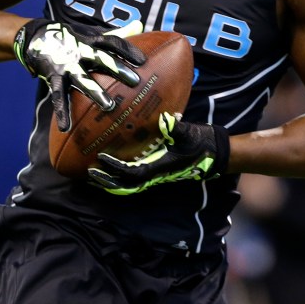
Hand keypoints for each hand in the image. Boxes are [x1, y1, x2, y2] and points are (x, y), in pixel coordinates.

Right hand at [13, 19, 146, 130]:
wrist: (37, 38)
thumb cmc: (74, 41)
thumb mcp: (93, 37)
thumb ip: (117, 34)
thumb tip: (140, 24)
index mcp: (91, 41)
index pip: (112, 42)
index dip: (128, 50)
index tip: (143, 61)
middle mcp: (80, 52)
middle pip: (101, 58)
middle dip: (118, 69)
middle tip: (135, 81)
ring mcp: (67, 65)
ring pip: (83, 79)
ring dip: (95, 93)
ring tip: (109, 106)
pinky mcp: (54, 78)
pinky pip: (58, 96)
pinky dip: (62, 112)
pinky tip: (66, 127)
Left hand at [88, 113, 229, 194]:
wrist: (215, 153)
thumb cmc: (201, 143)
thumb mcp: (190, 133)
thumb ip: (176, 128)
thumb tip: (165, 118)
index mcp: (161, 167)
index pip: (133, 172)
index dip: (116, 168)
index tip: (101, 158)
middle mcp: (156, 175)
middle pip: (127, 185)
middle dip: (108, 181)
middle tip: (90, 172)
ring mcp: (157, 175)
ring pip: (129, 185)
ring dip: (111, 182)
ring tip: (95, 174)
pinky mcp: (158, 171)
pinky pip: (135, 179)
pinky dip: (121, 177)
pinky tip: (112, 169)